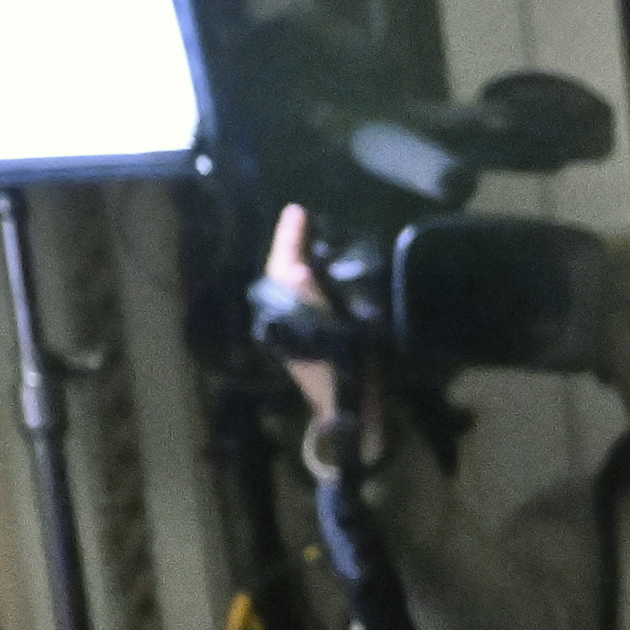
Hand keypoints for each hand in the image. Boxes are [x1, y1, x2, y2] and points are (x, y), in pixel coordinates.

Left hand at [263, 204, 346, 427]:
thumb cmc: (345, 378)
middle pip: (280, 274)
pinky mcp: (305, 339)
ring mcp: (292, 331)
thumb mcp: (336, 337)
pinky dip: (308, 279)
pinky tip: (323, 272)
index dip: (289, 239)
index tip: (298, 210)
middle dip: (290, 246)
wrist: (349, 419)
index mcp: (283, 317)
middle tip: (303, 218)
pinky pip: (300, 298)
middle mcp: (281, 321)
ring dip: (298, 260)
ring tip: (313, 238)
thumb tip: (300, 267)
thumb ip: (315, 302)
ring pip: (288, 286)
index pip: (281, 268)